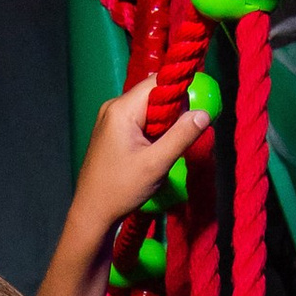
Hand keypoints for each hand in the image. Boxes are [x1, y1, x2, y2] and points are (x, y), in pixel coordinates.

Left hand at [71, 76, 213, 240]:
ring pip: (147, 109)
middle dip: (171, 114)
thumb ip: (181, 136)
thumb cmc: (120, 190)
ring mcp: (110, 119)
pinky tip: (150, 153)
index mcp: (121, 109)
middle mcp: (113, 107)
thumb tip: (205, 113)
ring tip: (160, 151)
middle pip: (153, 95)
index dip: (178, 94)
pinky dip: (151, 133)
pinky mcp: (111, 131)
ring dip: (162, 126)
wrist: (91, 213)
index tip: (191, 115)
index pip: (157, 83)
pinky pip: (139, 121)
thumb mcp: (156, 164)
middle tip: (175, 140)